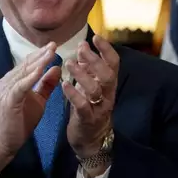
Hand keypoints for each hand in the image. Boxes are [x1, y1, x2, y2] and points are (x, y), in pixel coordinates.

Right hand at [0, 43, 61, 177]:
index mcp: (13, 81)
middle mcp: (7, 82)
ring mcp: (6, 90)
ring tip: (50, 53)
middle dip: (40, 54)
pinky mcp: (8, 100)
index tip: (54, 46)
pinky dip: (30, 77)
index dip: (40, 55)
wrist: (3, 142)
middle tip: (54, 44)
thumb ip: (46, 85)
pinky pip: (20, 86)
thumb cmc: (19, 123)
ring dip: (37, 62)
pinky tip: (40, 70)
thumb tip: (57, 68)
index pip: (28, 64)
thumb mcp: (38, 101)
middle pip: (26, 65)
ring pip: (23, 73)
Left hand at [63, 35, 118, 163]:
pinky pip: (83, 106)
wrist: (90, 140)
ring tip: (69, 63)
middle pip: (107, 75)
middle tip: (80, 49)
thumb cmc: (89, 108)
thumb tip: (83, 45)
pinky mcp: (88, 120)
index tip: (96, 37)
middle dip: (94, 60)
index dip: (107, 50)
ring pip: (95, 89)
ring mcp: (99, 108)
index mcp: (108, 85)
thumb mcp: (90, 86)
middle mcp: (107, 95)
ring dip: (81, 75)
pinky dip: (74, 94)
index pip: (113, 64)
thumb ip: (88, 67)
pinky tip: (64, 84)